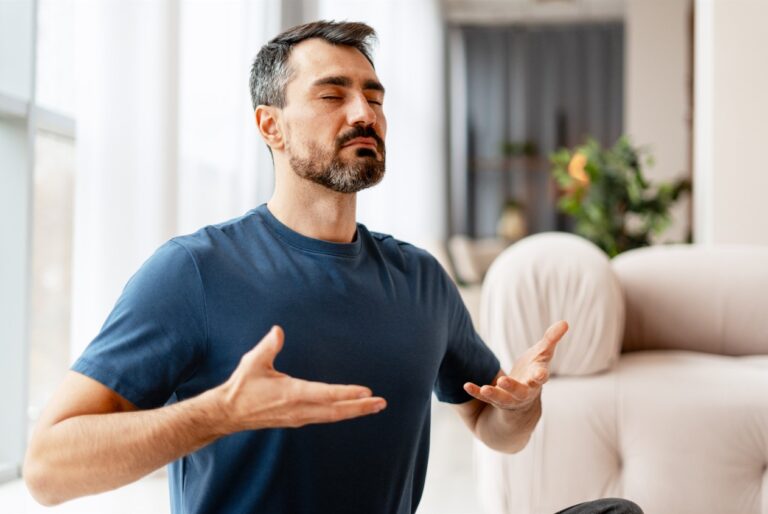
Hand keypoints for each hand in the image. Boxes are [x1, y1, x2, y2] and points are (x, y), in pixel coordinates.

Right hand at [214, 326, 385, 431]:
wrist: (229, 413)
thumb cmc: (242, 386)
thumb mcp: (253, 362)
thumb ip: (268, 346)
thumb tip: (278, 330)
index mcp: (291, 394)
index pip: (325, 394)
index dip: (347, 393)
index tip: (366, 391)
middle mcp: (298, 409)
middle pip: (336, 411)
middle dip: (360, 407)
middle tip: (381, 403)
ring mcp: (299, 417)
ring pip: (332, 416)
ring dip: (354, 411)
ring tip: (374, 406)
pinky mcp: (297, 419)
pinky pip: (325, 417)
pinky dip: (341, 413)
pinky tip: (352, 409)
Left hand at [463, 320, 567, 410]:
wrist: (523, 398)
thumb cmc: (533, 370)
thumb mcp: (542, 354)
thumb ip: (551, 339)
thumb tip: (565, 322)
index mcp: (537, 379)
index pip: (540, 377)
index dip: (540, 376)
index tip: (540, 375)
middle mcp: (524, 392)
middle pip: (520, 391)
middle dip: (513, 387)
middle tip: (503, 381)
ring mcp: (509, 398)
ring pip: (502, 399)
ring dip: (493, 394)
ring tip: (485, 389)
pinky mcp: (495, 400)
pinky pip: (484, 398)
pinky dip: (476, 392)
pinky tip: (466, 385)